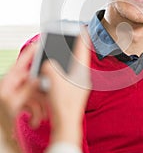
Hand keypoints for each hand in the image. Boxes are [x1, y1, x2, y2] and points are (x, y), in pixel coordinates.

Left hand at [0, 44, 46, 140]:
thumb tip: (39, 78)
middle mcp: (16, 86)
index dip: (31, 52)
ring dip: (40, 107)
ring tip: (38, 119)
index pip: (22, 62)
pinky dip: (37, 113)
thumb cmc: (1, 119)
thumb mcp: (14, 103)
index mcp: (10, 81)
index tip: (41, 44)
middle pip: (35, 80)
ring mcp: (20, 95)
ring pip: (37, 93)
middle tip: (49, 97)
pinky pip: (35, 103)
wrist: (0, 140)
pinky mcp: (23, 104)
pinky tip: (34, 122)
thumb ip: (28, 89)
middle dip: (42, 93)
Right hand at [40, 26, 90, 145]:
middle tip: (71, 39)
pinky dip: (64, 72)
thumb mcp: (54, 79)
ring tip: (62, 54)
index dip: (83, 38)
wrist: (67, 124)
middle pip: (79, 58)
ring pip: (74, 68)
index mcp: (81, 71)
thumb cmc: (63, 103)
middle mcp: (83, 77)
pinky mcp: (74, 93)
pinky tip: (58, 73)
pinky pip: (69, 77)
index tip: (83, 28)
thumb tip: (49, 65)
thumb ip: (50, 67)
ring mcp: (79, 86)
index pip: (84, 49)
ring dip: (69, 60)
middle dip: (75, 48)